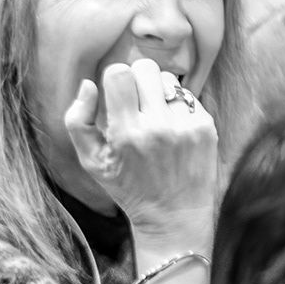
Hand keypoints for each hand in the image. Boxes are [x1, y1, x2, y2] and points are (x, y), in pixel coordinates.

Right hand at [64, 59, 216, 244]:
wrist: (173, 215)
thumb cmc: (127, 186)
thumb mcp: (90, 161)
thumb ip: (77, 120)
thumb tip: (89, 84)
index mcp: (126, 134)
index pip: (119, 73)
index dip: (114, 79)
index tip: (115, 95)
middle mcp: (158, 127)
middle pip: (145, 68)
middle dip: (136, 79)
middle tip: (135, 101)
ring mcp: (186, 126)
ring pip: (168, 79)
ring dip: (158, 91)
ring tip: (154, 115)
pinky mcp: (206, 127)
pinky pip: (187, 96)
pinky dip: (177, 106)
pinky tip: (173, 129)